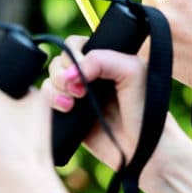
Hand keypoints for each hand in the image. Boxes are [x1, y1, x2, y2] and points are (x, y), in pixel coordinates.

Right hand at [42, 36, 147, 167]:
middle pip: (58, 61)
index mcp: (106, 60)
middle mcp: (90, 76)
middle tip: (80, 90)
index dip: (73, 52)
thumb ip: (103, 59)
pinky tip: (66, 110)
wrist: (144, 148)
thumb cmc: (146, 109)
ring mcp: (78, 96)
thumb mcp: (133, 71)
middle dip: (62, 73)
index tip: (85, 70)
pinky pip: (45, 101)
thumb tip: (70, 72)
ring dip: (55, 88)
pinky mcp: (69, 116)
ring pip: (50, 80)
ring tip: (72, 104)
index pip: (76, 44)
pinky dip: (49, 101)